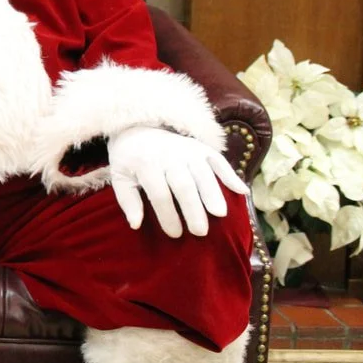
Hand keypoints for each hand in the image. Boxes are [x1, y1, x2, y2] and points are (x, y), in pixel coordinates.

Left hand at [107, 126, 248, 237]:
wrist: (137, 129)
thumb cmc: (129, 161)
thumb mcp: (120, 177)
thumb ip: (127, 201)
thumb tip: (136, 224)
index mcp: (146, 163)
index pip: (159, 193)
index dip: (167, 214)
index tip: (175, 234)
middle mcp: (168, 155)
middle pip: (183, 184)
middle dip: (192, 208)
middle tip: (200, 232)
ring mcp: (186, 149)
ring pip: (203, 172)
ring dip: (213, 193)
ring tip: (220, 215)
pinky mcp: (201, 147)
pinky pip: (218, 160)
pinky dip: (230, 174)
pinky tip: (242, 191)